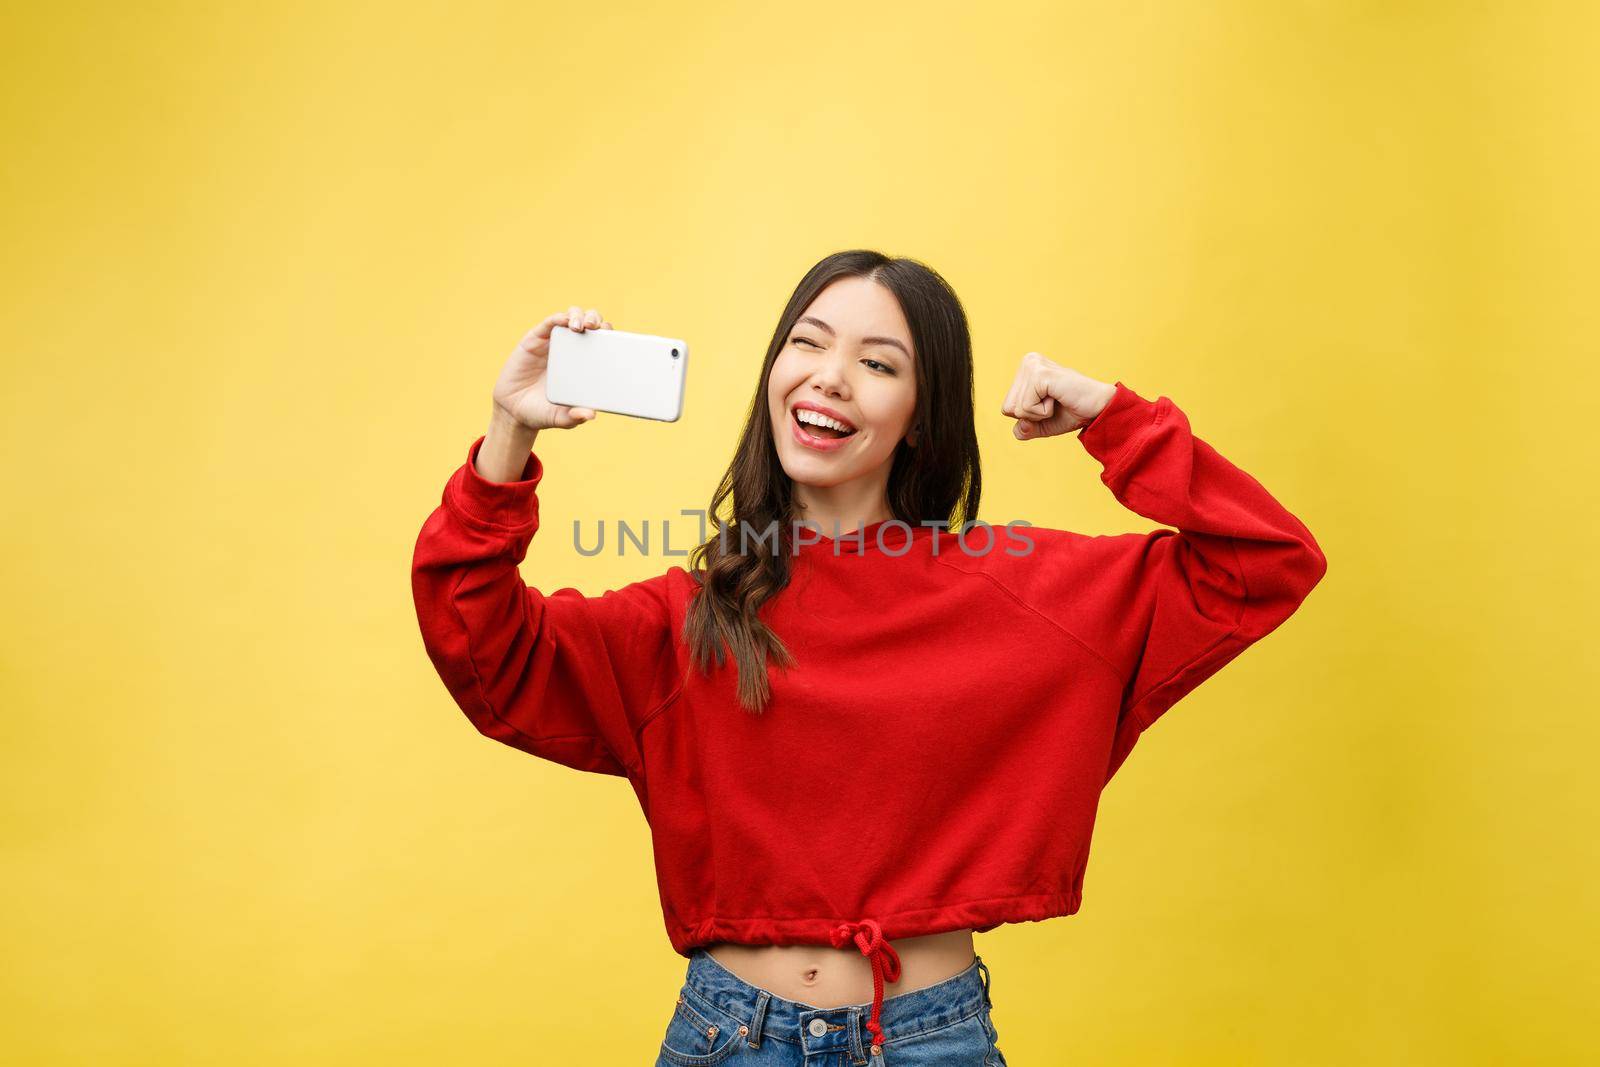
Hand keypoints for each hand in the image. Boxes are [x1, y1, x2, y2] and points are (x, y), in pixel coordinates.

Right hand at [491, 305, 613, 430]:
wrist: (514, 411)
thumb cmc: (543, 413)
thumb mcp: (561, 417)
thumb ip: (575, 416)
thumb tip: (592, 415)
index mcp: (585, 364)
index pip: (603, 342)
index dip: (610, 335)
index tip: (615, 339)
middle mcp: (572, 349)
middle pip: (590, 324)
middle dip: (596, 320)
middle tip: (596, 328)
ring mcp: (554, 343)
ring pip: (571, 317)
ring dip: (579, 316)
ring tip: (581, 326)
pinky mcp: (535, 339)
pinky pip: (549, 323)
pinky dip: (558, 318)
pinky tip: (563, 321)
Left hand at [1000, 352, 1116, 439]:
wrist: (1099, 408)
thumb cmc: (1072, 412)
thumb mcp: (1041, 424)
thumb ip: (1024, 429)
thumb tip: (1019, 427)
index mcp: (1025, 369)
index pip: (1007, 407)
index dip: (1028, 416)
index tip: (1050, 404)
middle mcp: (1028, 361)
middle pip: (1008, 408)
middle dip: (1031, 416)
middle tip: (1055, 403)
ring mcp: (1033, 365)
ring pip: (1016, 409)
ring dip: (1038, 414)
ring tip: (1057, 400)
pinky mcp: (1040, 374)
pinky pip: (1026, 407)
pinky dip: (1043, 412)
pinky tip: (1058, 398)